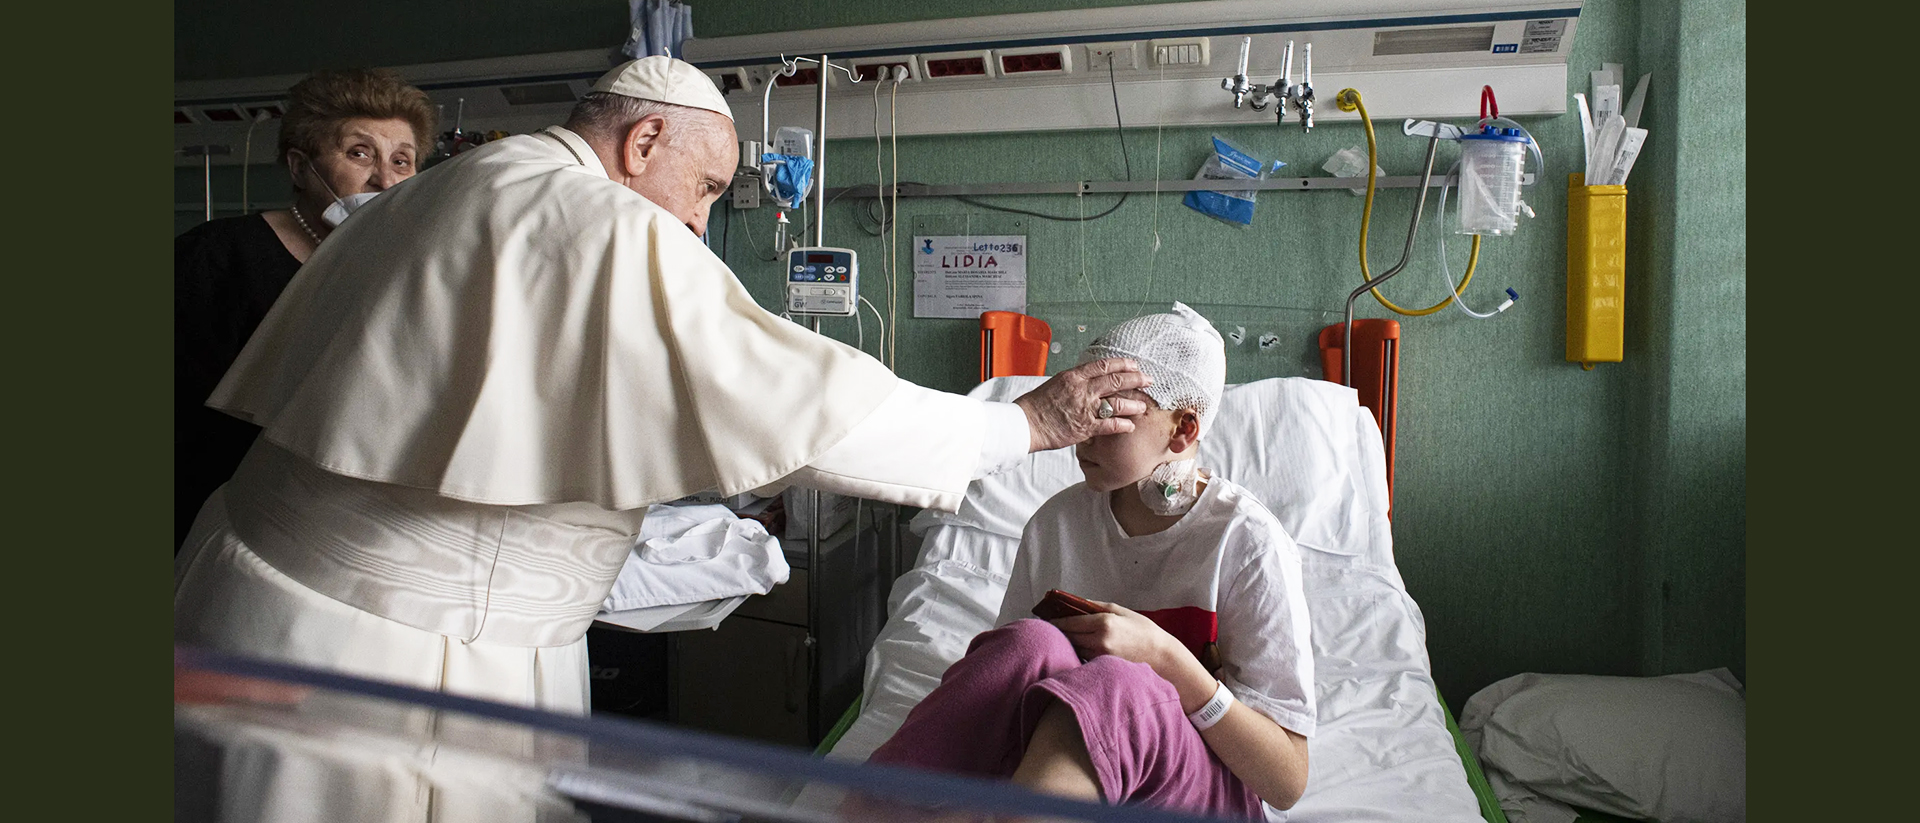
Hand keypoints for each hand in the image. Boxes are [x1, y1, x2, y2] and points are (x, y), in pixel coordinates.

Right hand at [1013, 358, 1152, 451]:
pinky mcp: (1085, 427)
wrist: (1025, 423)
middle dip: (1135, 379)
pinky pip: (1110, 425)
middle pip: (1115, 380)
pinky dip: (1123, 425)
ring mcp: (1085, 408)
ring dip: (1133, 404)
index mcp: (1073, 376)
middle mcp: (1082, 389)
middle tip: (1148, 380)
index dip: (1122, 364)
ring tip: (1143, 406)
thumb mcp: (1055, 384)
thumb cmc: (1036, 405)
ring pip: (1117, 402)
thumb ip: (1074, 382)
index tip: (1134, 365)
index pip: (1103, 365)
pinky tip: (1131, 426)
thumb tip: (1088, 381)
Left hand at [1050, 600, 1182, 671]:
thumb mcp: (1121, 610)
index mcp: (1104, 622)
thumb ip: (1096, 605)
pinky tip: (1078, 649)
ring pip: (1075, 649)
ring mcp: (1101, 656)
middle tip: (1051, 628)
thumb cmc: (1142, 630)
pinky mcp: (1103, 667)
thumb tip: (1076, 602)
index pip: (1070, 622)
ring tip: (1063, 638)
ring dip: (1068, 644)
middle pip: (1069, 637)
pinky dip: (1079, 653)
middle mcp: (1100, 640)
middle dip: (1059, 632)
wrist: (1161, 655)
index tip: (1047, 619)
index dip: (1056, 621)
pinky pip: (1084, 659)